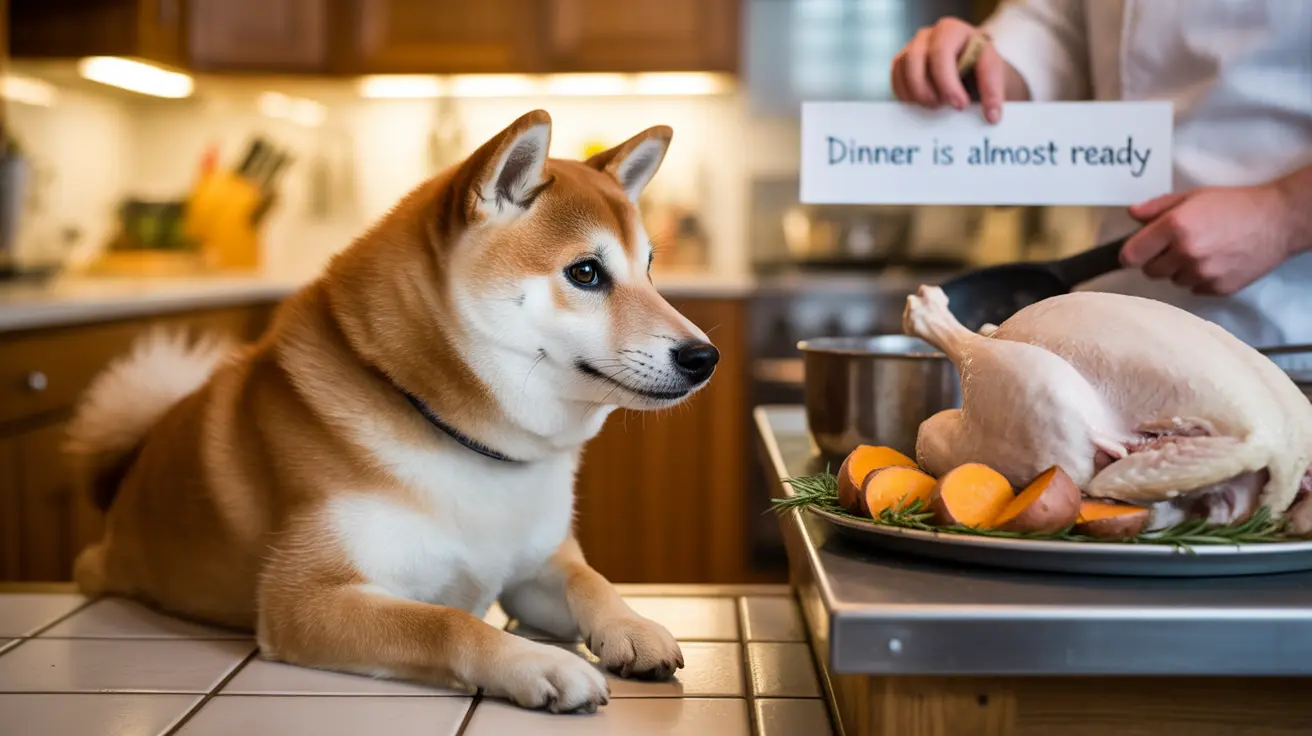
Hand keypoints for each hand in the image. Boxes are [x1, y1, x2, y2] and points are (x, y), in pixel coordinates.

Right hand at [890, 17, 1015, 122]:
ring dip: (918, 95)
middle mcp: (928, 35)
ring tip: (937, 105)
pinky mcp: (901, 64)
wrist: (969, 67)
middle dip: (928, 90)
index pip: (941, 53)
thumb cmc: (978, 67)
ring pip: (903, 71)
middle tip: (944, 106)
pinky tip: (925, 103)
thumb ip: (993, 91)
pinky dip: (908, 97)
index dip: (948, 84)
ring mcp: (911, 48)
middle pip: (915, 59)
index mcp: (952, 30)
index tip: (960, 105)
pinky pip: (896, 81)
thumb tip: (992, 116)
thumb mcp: (992, 72)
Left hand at [1120, 183, 1306, 295]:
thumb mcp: (1193, 196)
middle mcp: (1186, 252)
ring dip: (1180, 270)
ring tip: (1202, 251)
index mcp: (1175, 227)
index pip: (1131, 255)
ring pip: (1173, 281)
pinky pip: (1195, 289)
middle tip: (1176, 246)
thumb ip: (1157, 207)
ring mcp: (1203, 273)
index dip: (1132, 254)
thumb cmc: (1234, 204)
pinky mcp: (1218, 288)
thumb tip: (1131, 214)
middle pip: (1150, 271)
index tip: (1137, 252)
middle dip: (1157, 260)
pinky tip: (1216, 262)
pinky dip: (1200, 279)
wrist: (1277, 221)